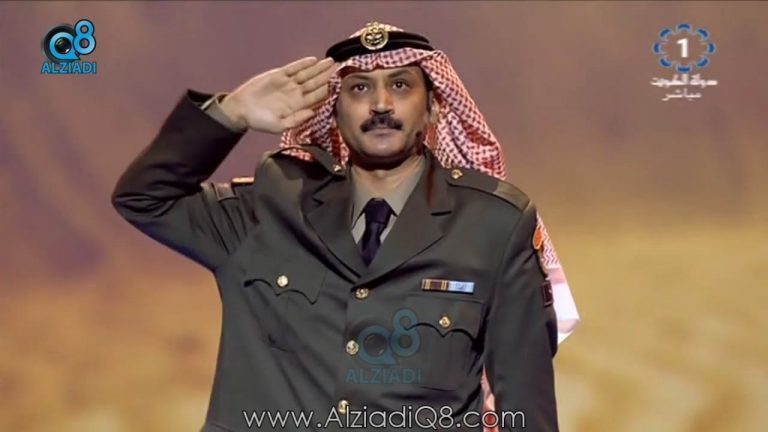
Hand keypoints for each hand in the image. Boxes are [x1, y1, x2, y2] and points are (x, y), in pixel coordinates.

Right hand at [219, 57, 336, 133]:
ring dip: (319, 68)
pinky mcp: (278, 75)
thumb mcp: (279, 126)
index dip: (329, 90)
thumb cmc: (259, 121)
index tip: (340, 85)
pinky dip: (302, 64)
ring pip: (307, 74)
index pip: (317, 97)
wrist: (241, 110)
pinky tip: (313, 60)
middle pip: (315, 83)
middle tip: (341, 68)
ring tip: (331, 62)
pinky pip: (293, 68)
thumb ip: (296, 120)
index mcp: (297, 106)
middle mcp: (295, 94)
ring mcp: (287, 83)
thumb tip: (312, 113)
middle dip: (328, 76)